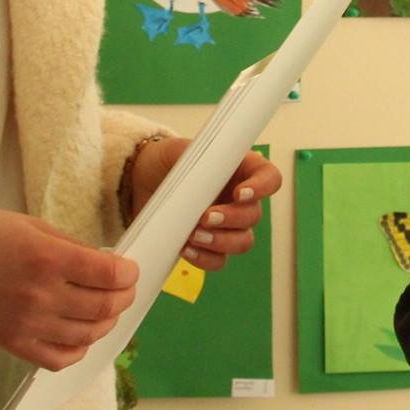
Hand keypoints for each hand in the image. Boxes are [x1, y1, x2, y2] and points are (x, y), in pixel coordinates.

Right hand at [0, 206, 138, 371]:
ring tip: (107, 310)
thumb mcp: (34, 226)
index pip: (108, 274)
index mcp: (48, 259)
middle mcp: (41, 295)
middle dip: (124, 297)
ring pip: (87, 335)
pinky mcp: (13, 343)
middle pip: (103, 307)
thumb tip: (107, 264)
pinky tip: (81, 336)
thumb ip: (73, 248)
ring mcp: (27, 324)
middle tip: (126, 289)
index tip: (131, 270)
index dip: (128, 273)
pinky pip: (59, 359)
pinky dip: (79, 350)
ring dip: (107, 323)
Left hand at [129, 139, 282, 270]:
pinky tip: (185, 249)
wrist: (139, 180)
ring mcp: (225, 225)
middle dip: (231, 219)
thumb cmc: (165, 160)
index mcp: (241, 170)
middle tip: (206, 217)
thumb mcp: (181, 149)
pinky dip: (204, 258)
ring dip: (221, 241)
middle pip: (254, 215)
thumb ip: (199, 157)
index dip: (263, 187)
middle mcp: (239, 199)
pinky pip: (218, 260)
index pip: (270, 178)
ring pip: (242, 241)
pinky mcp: (207, 245)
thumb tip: (209, 172)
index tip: (241, 193)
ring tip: (194, 235)